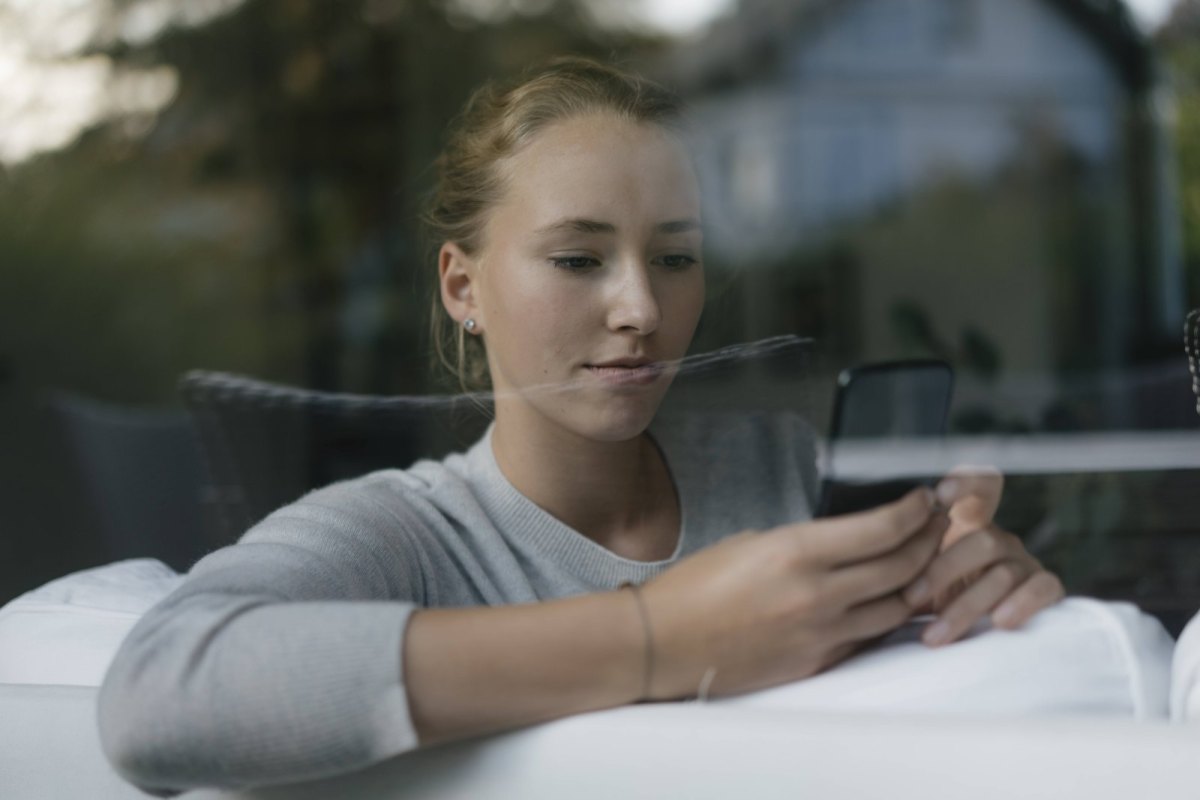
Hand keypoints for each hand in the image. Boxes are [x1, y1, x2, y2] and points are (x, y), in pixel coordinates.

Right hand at [639, 488, 947, 699]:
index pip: (881, 529)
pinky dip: (887, 616)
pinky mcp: (817, 662)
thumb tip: (847, 542)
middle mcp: (818, 594)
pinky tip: (891, 600)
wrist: (665, 643)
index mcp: (797, 552)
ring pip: (897, 606)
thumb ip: (804, 543)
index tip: (926, 499)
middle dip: (928, 539)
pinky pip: (869, 637)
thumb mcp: (751, 543)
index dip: (914, 512)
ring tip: (925, 561)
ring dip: (918, 580)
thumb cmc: (695, 588)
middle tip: (938, 524)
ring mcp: (821, 633)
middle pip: (902, 565)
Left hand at [902, 467, 1064, 646]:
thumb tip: (873, 553)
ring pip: (1003, 574)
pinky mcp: (1044, 591)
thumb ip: (903, 559)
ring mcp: (1024, 564)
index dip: (967, 483)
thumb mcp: (913, 577)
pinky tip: (999, 622)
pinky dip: (1022, 603)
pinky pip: (1043, 588)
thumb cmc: (931, 601)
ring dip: (966, 606)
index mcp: (970, 523)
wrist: (966, 640)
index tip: (940, 495)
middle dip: (942, 571)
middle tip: (910, 598)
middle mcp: (1000, 539)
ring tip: (935, 634)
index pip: (981, 486)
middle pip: (982, 541)